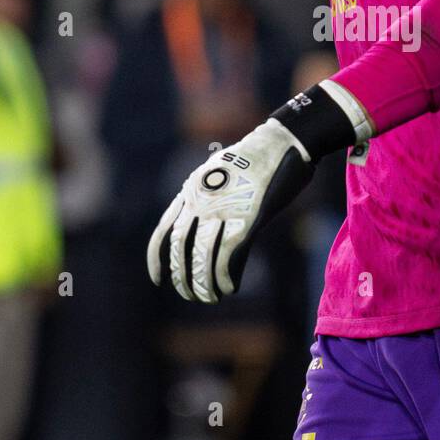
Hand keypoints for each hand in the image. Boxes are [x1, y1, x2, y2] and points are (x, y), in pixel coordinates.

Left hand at [147, 120, 314, 302]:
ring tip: (209, 297)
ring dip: (204, 282)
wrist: (282, 142)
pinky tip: (228, 288)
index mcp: (192, 190)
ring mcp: (223, 208)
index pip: (164, 229)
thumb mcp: (221, 173)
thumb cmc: (256, 159)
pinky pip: (228, 254)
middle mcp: (201, 200)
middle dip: (183, 277)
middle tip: (190, 295)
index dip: (157, 258)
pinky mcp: (246, 216)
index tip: (159, 280)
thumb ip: (210, 197)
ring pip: (203, 255)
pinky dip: (225, 275)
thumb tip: (207, 222)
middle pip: (182, 247)